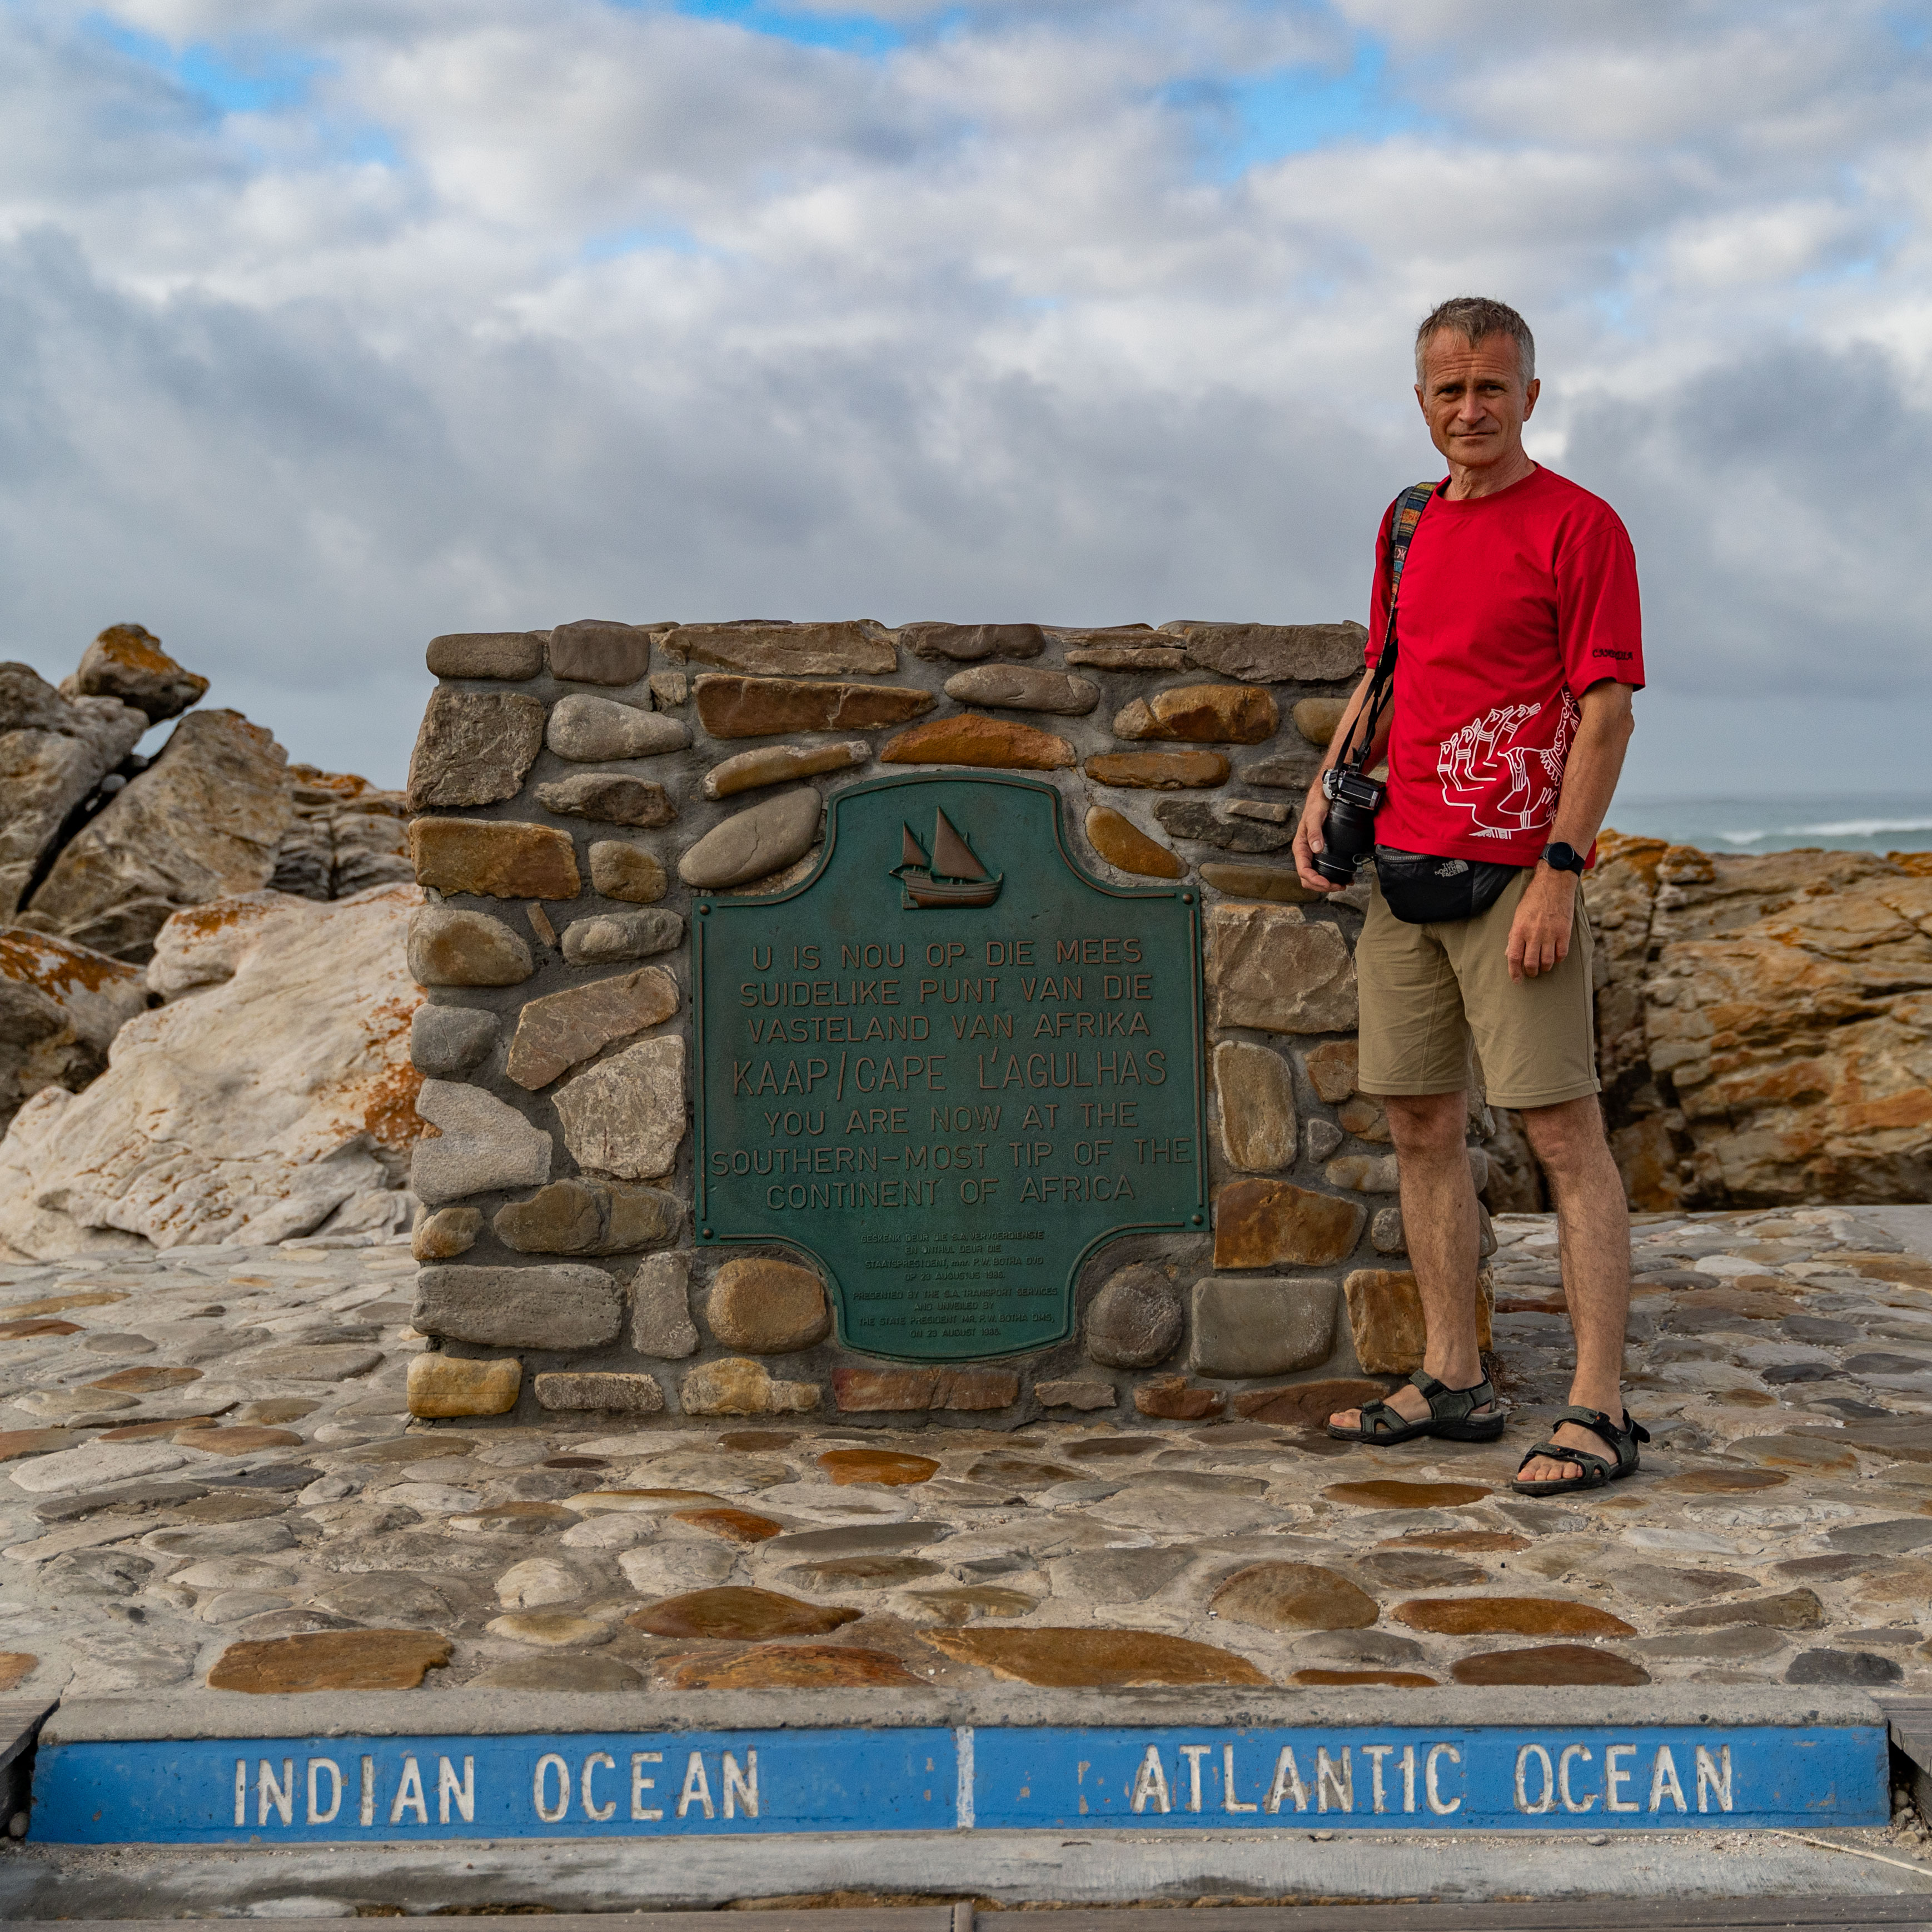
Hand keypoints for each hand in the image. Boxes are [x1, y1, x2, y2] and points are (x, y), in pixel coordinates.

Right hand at [1293, 789, 1343, 892]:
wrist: (1323, 798)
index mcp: (1300, 848)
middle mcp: (1306, 853)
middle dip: (1322, 886)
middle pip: (1309, 879)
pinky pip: (1324, 870)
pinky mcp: (1321, 853)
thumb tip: (1316, 848)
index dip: (1315, 880)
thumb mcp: (1314, 818)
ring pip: (1316, 877)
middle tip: (1338, 886)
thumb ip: (1314, 833)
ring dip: (1328, 884)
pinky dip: (1332, 877)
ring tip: (1343, 884)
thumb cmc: (1315, 807)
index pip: (1303, 871)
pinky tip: (1343, 877)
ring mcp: (1313, 855)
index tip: (1327, 883)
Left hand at [1506, 865, 1573, 980]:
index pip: (1514, 957)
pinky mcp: (1564, 932)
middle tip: (1532, 973)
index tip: (1516, 980)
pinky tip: (1555, 957)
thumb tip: (1509, 954)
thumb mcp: (1518, 916)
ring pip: (1547, 962)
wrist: (1553, 884)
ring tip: (1543, 966)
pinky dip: (1558, 959)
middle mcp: (1533, 934)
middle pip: (1531, 963)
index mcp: (1519, 930)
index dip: (1514, 972)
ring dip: (1544, 968)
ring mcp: (1550, 934)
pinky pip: (1561, 954)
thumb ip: (1514, 936)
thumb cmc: (1533, 899)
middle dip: (1530, 972)